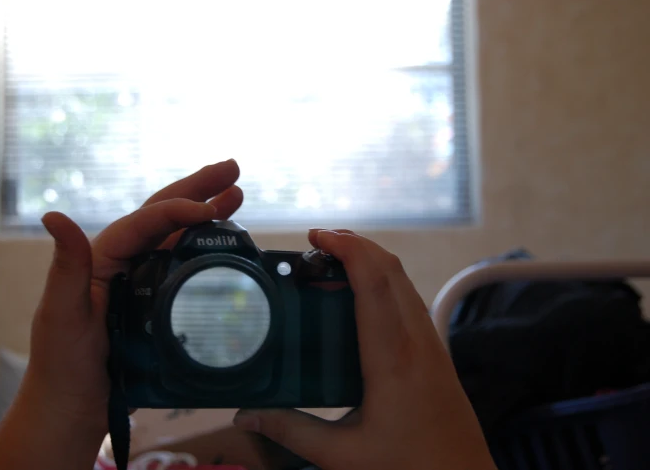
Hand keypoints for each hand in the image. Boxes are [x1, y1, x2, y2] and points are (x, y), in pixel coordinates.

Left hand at [0, 159, 242, 469]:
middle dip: (198, 189)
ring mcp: (142, 279)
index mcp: (101, 256)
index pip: (144, 221)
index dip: (179, 208)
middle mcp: (123, 261)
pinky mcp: (157, 300)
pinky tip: (226, 241)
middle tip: (232, 169)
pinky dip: (206, 247)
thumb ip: (66, 267)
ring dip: (208, 213)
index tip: (212, 208)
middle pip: (164, 214)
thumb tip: (53, 216)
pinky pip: (184, 265)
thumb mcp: (61, 314)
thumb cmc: (62, 363)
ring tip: (237, 195)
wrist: (76, 406)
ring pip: (179, 236)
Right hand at [232, 230, 496, 469]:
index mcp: (393, 358)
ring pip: (404, 281)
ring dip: (370, 261)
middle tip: (315, 243)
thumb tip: (244, 416)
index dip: (346, 249)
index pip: (373, 283)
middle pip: (391, 270)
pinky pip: (410, 300)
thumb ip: (290, 431)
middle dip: (355, 244)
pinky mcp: (437, 353)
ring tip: (331, 262)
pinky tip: (359, 298)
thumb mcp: (341, 455)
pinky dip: (384, 282)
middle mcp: (417, 341)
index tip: (315, 236)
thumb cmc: (407, 469)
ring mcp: (432, 344)